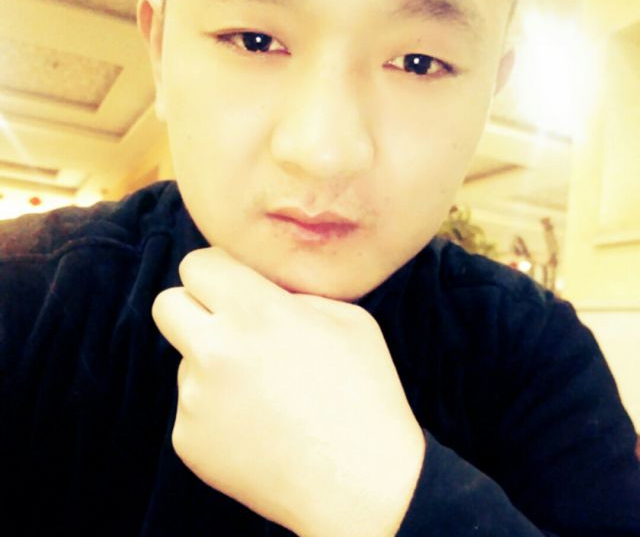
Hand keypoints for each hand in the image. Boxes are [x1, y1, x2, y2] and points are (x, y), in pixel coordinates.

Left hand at [152, 247, 425, 536]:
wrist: (362, 483)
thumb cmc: (364, 392)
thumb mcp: (346, 318)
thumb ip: (291, 294)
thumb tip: (258, 290)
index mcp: (253, 311)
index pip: (198, 264)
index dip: (216, 269)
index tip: (232, 282)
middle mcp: (212, 350)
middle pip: (167, 304)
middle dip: (193, 304)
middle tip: (227, 322)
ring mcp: (194, 399)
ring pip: (185, 358)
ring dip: (212, 362)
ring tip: (263, 391)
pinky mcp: (188, 440)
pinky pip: (191, 405)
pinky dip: (216, 407)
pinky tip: (257, 424)